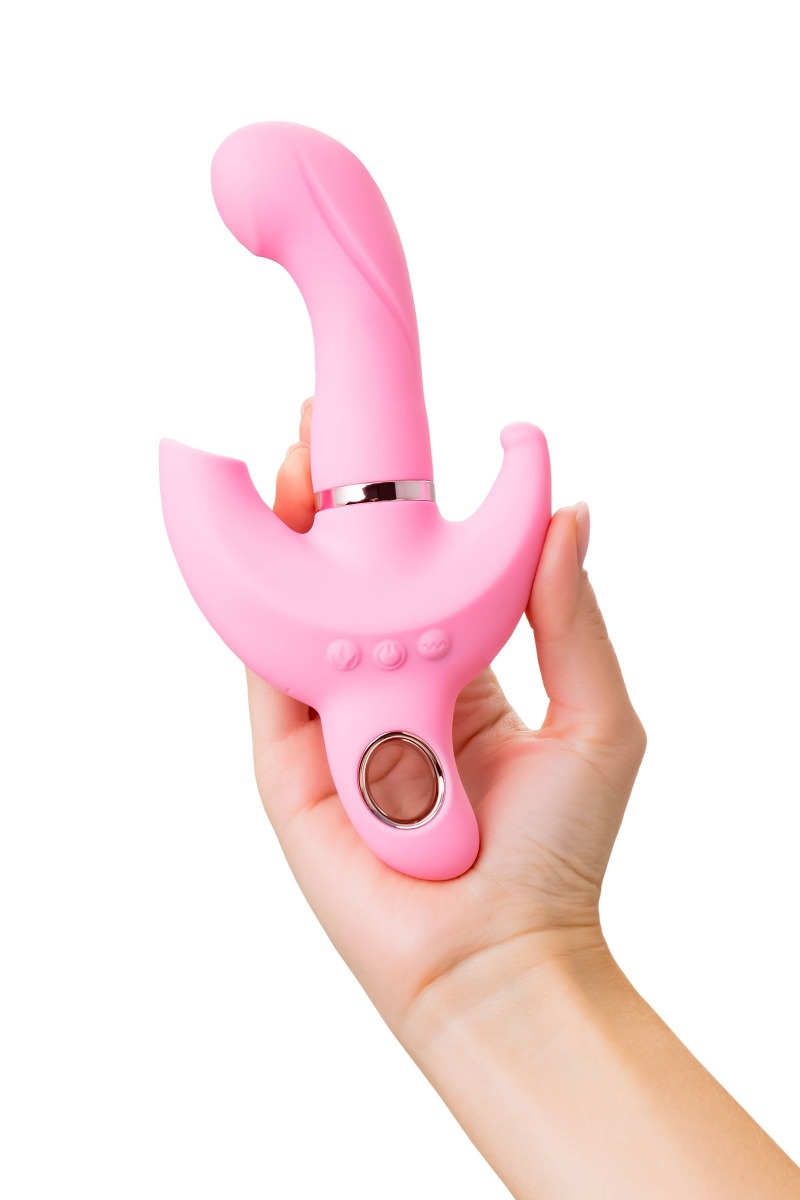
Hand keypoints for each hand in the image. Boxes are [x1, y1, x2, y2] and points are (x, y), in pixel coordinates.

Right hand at [246, 398, 645, 1036]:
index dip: (398, 512)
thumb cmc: (558, 851)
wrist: (500, 958)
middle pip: (344, 583)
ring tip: (294, 466)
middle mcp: (387, 693)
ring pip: (299, 615)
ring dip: (288, 540)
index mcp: (456, 677)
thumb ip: (571, 617)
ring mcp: (334, 727)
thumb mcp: (595, 717)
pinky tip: (261, 548)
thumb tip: (571, 513)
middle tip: (322, 433)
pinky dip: (257, 612)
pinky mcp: (289, 767)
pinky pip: (267, 677)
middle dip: (329, 509)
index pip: (414, 576)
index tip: (391, 446)